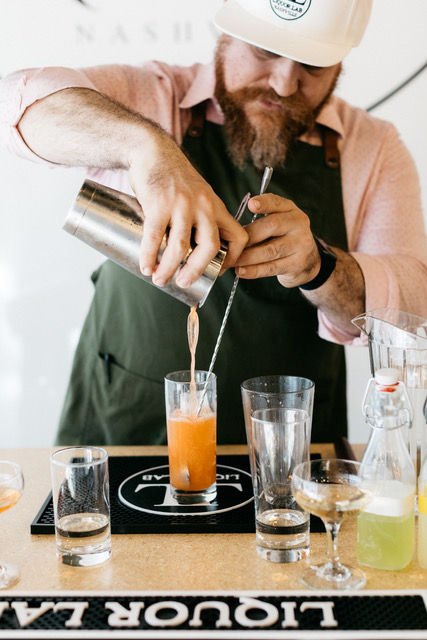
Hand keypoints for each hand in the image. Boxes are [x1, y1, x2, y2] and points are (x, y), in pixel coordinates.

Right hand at [129, 133, 247, 287]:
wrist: (152, 150)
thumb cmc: (174, 177)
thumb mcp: (198, 194)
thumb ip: (199, 219)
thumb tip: (191, 252)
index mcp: (216, 206)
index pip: (238, 236)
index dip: (234, 259)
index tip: (219, 272)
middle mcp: (203, 206)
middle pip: (209, 247)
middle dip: (196, 271)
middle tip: (184, 283)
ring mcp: (181, 205)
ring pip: (180, 247)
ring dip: (169, 268)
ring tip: (159, 279)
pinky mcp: (158, 204)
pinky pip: (154, 237)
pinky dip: (149, 256)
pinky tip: (146, 266)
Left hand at [234, 193, 320, 286]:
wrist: (308, 260)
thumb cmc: (284, 238)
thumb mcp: (278, 223)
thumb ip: (261, 221)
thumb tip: (232, 231)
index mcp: (290, 210)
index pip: (277, 203)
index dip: (264, 203)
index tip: (251, 204)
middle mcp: (298, 224)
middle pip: (272, 226)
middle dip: (249, 236)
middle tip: (231, 244)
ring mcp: (300, 244)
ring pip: (270, 250)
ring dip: (248, 256)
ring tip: (232, 261)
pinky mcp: (297, 264)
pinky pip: (272, 267)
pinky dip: (255, 270)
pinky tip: (242, 271)